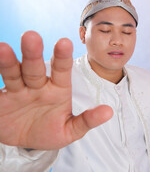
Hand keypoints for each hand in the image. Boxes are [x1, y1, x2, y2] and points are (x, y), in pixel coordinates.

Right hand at [0, 31, 112, 149]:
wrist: (25, 144)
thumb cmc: (50, 131)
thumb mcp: (70, 130)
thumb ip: (87, 120)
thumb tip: (109, 112)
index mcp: (58, 89)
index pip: (62, 70)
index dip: (62, 57)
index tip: (64, 42)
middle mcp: (38, 85)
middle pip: (36, 67)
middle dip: (33, 53)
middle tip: (31, 36)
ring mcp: (19, 90)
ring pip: (15, 73)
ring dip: (9, 61)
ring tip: (3, 48)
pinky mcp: (2, 99)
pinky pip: (0, 88)